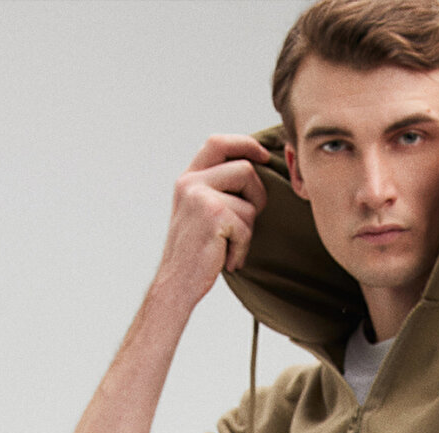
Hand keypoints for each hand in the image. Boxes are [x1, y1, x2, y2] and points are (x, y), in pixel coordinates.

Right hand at [155, 134, 270, 306]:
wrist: (175, 284)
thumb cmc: (194, 253)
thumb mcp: (199, 212)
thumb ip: (217, 189)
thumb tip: (254, 171)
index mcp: (188, 178)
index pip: (218, 143)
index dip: (246, 144)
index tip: (263, 155)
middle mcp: (191, 183)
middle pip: (245, 169)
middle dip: (257, 196)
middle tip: (247, 223)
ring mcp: (201, 197)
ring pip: (250, 203)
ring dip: (248, 230)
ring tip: (229, 246)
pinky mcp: (214, 217)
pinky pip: (247, 228)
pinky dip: (242, 249)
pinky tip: (227, 260)